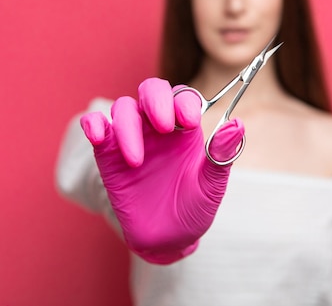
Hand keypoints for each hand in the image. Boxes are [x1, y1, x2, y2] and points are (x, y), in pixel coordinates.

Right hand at [80, 77, 243, 263]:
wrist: (166, 241)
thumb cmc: (193, 209)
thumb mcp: (211, 186)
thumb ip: (221, 155)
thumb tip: (238, 124)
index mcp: (184, 128)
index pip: (183, 97)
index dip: (184, 102)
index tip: (190, 121)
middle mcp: (157, 127)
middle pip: (151, 91)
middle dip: (156, 100)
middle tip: (163, 126)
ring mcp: (131, 138)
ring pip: (124, 108)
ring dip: (127, 126)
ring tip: (137, 160)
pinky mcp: (107, 154)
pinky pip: (96, 126)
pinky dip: (93, 123)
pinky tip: (98, 133)